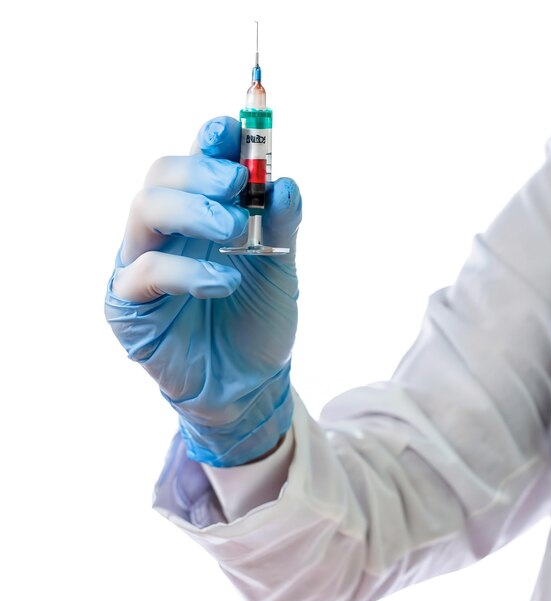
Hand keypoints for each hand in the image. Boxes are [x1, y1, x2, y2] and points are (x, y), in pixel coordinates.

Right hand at [104, 116, 301, 466]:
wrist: (251, 384)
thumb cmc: (260, 321)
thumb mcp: (279, 268)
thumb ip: (278, 225)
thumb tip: (284, 181)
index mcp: (201, 217)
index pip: (195, 164)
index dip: (210, 141)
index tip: (233, 129)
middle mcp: (167, 234)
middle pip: (160, 176)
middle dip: (198, 169)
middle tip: (237, 182)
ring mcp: (142, 265)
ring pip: (143, 211)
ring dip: (190, 210)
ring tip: (233, 231)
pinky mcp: (129, 306)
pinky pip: (144, 273)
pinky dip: (186, 272)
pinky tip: (225, 283)